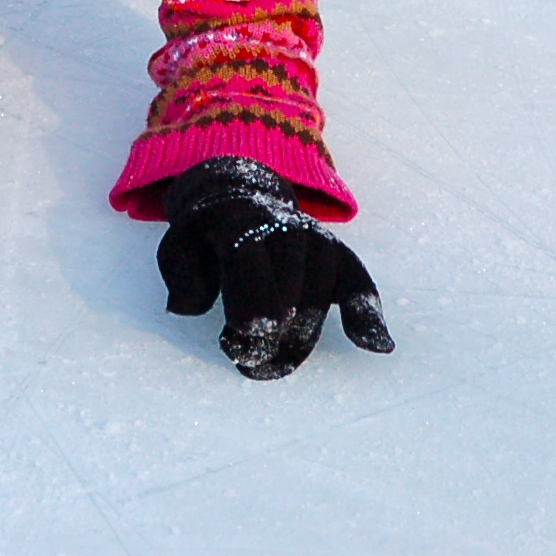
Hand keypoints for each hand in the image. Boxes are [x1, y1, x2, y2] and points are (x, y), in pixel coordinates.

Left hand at [157, 156, 394, 378]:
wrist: (242, 193)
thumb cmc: (207, 236)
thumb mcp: (179, 245)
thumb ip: (180, 276)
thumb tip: (184, 308)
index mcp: (239, 220)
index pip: (248, 261)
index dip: (248, 304)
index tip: (242, 339)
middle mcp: (284, 226)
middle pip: (286, 295)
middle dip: (265, 339)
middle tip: (243, 358)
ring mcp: (316, 240)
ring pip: (316, 303)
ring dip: (293, 344)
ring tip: (267, 361)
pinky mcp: (341, 257)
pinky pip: (359, 286)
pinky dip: (367, 315)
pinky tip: (376, 345)